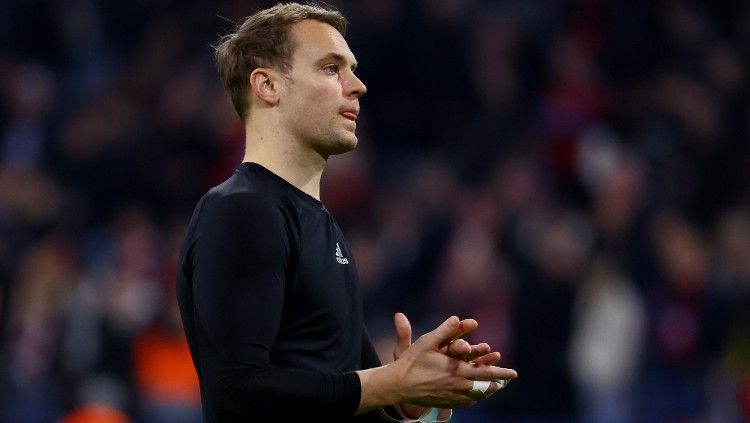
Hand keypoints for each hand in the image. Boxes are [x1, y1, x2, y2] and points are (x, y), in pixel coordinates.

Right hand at [389, 315, 516, 409]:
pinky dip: (474, 399)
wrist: (398, 385)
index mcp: (456, 370)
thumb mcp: (427, 342)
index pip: (485, 373)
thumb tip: (457, 318)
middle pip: (484, 387)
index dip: (501, 373)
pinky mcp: (445, 403)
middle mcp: (457, 385)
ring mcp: (452, 396)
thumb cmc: (411, 362)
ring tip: (494, 387)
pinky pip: (465, 403)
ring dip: (487, 392)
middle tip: (508, 380)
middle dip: (498, 383)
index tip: (513, 374)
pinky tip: (475, 396)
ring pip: (476, 397)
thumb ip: (444, 330)